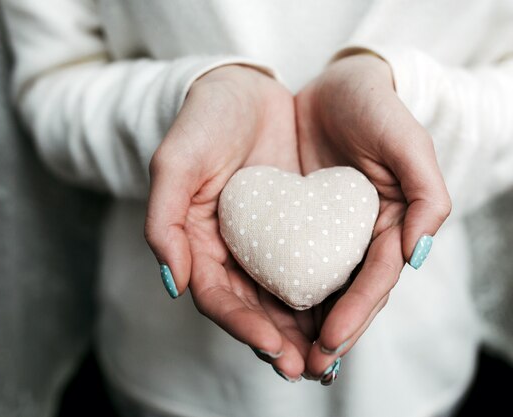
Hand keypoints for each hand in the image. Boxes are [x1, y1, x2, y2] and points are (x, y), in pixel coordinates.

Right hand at [145, 65, 312, 379]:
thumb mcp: (177, 162)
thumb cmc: (205, 122)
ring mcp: (269, 244)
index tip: (274, 347)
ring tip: (334, 357)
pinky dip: (328, 295)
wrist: (245, 89)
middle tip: (313, 368)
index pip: (220, 300)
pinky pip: (314, 268)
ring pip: (287, 299)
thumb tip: (174, 283)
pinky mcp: (299, 228)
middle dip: (283, 344)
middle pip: (257, 311)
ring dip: (308, 332)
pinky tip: (349, 312)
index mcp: (200, 245)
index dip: (244, 327)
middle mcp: (235, 253)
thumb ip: (163, 220)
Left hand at [296, 53, 451, 379]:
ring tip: (284, 358)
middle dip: (332, 334)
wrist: (336, 86)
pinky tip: (264, 316)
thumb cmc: (376, 110)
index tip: (333, 340)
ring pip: (318, 289)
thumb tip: (418, 254)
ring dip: (303, 326)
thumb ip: (427, 194)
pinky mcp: (297, 224)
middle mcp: (360, 237)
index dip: (358, 312)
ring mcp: (328, 234)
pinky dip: (280, 292)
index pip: (377, 279)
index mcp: (391, 225)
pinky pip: (288, 263)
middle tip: (307, 367)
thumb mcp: (408, 143)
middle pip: (348, 296)